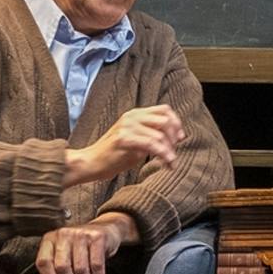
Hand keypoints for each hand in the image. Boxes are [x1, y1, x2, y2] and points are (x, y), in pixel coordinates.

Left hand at [34, 213, 132, 273]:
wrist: (104, 228)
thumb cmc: (81, 245)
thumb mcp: (63, 254)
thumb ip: (52, 268)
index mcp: (50, 239)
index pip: (44, 261)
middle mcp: (64, 234)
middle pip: (62, 266)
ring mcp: (81, 234)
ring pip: (80, 267)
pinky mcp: (97, 238)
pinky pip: (96, 264)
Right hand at [67, 104, 184, 186]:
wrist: (92, 163)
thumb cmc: (115, 155)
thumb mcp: (137, 140)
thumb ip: (152, 134)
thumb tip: (177, 137)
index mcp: (135, 114)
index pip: (164, 110)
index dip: (176, 123)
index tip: (180, 139)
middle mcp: (131, 117)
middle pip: (165, 121)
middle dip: (174, 139)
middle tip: (173, 154)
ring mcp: (127, 126)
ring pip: (160, 135)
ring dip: (170, 151)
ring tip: (170, 163)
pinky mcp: (123, 139)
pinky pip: (152, 145)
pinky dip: (164, 154)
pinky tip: (167, 163)